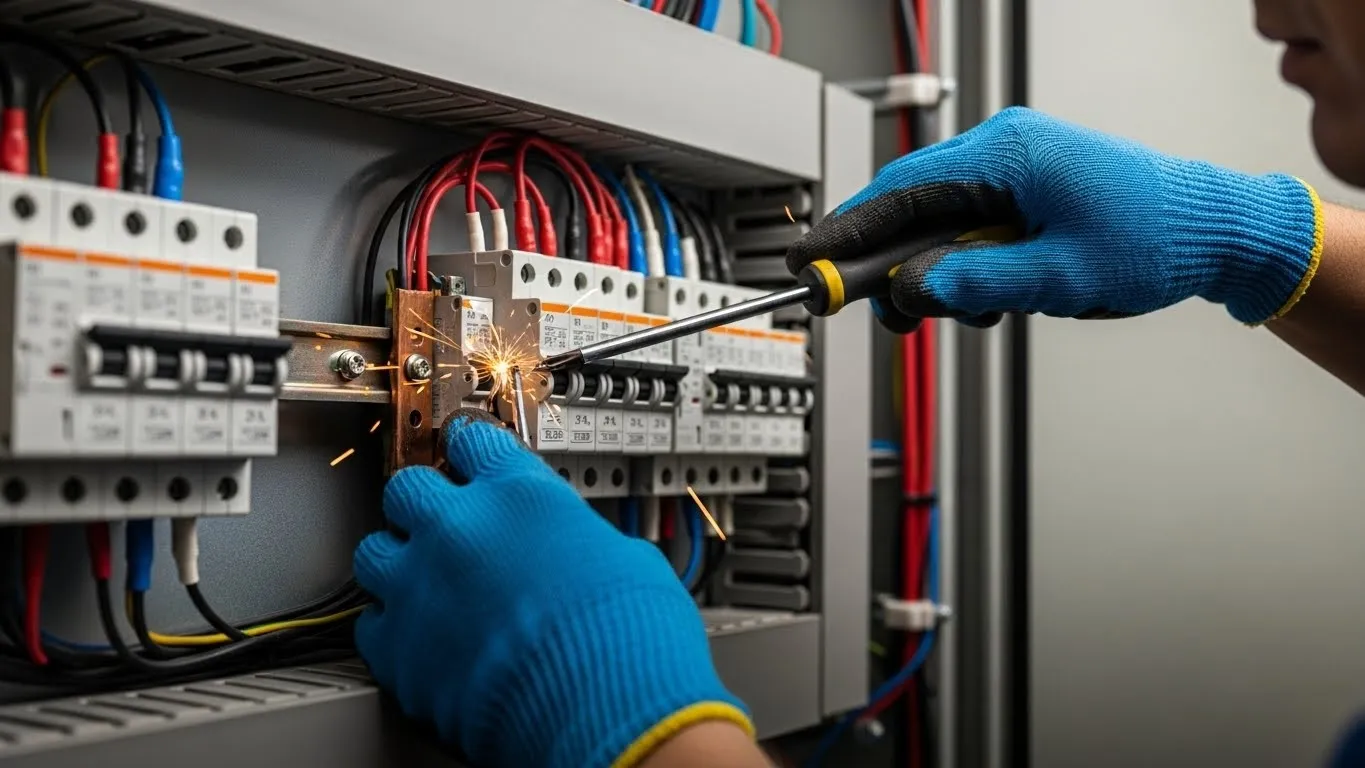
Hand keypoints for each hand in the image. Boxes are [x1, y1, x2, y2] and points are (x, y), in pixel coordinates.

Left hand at [352, 409, 750, 767]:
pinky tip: (419, 639)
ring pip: (374, 551)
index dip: (473, 451)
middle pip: (408, 486)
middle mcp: (459, 530)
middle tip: (446, 524)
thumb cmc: (629, 640)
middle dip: (425, 503)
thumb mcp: (629, 558)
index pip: (473, 441)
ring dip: (398, 563)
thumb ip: (580, 538)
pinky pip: (371, 626)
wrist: (604, 710)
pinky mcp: (399, 651)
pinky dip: (393, 631)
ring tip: (424, 583)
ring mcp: (420, 588)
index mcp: (519, 495)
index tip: (471, 459)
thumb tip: (580, 551)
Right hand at [787, 107, 1322, 330]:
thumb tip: (911, 289)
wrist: (1216, 229)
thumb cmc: (1154, 239)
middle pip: (911, 203)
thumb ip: (976, 281)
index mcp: (1008, 153)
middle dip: (890, 261)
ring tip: (974, 308)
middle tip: (877, 308)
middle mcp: (1005, 148)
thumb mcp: (1057, 276)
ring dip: (938, 269)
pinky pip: (971, 222)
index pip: (900, 191)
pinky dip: (967, 261)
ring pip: (939, 218)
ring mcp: (1016, 165)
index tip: (808, 263)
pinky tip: (994, 292)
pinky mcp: (1027, 186)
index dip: (848, 233)